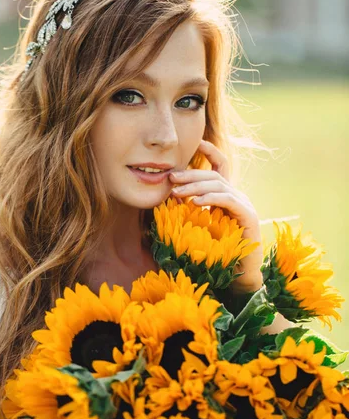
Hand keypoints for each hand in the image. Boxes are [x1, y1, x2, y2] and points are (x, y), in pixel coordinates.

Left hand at [169, 140, 263, 294]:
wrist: (239, 275)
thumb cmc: (217, 252)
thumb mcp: (201, 225)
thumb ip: (191, 209)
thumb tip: (171, 196)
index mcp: (227, 195)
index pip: (220, 165)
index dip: (209, 152)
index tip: (195, 143)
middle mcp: (237, 196)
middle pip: (213, 175)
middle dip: (190, 174)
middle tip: (171, 178)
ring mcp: (244, 204)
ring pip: (218, 185)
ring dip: (194, 187)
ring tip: (176, 192)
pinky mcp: (248, 216)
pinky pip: (227, 201)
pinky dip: (210, 199)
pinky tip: (195, 202)